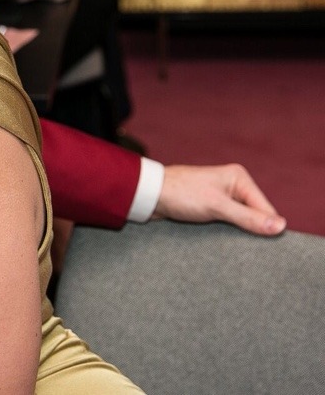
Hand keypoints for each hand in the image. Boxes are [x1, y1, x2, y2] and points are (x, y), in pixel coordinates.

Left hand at [153, 163, 286, 235]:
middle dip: (253, 230)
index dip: (267, 228)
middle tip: (250, 249)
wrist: (147, 195)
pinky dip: (228, 232)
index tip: (267, 247)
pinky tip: (225, 242)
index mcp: (239, 178)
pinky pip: (228, 222)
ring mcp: (222, 196)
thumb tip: (280, 226)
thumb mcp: (216, 207)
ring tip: (235, 244)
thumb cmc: (179, 194)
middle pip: (255, 215)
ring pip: (242, 221)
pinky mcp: (211, 207)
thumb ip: (247, 218)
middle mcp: (233, 185)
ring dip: (239, 233)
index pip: (266, 209)